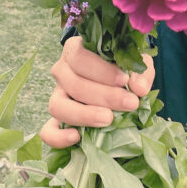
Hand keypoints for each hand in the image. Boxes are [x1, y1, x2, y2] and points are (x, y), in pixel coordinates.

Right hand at [39, 37, 154, 147]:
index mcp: (75, 50)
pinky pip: (47, 131)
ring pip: (57, 106)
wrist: (116, 81)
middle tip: (130, 103)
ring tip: (108, 119)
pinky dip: (58, 137)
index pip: (80, 56)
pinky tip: (77, 138)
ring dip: (84, 114)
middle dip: (104, 95)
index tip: (124, 80)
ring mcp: (57, 96)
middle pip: (73, 83)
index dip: (102, 70)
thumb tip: (139, 88)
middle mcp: (62, 71)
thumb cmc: (122, 67)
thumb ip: (139, 72)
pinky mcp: (56, 119)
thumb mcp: (133, 62)